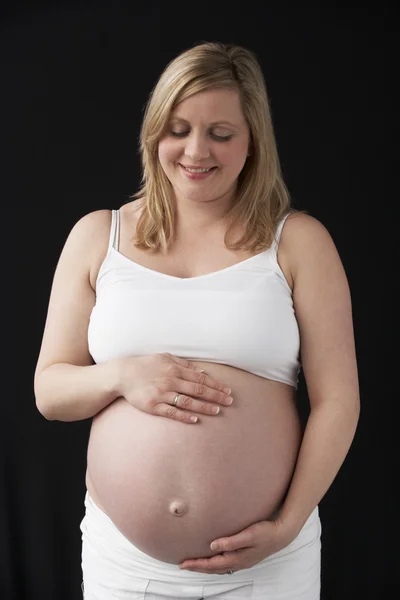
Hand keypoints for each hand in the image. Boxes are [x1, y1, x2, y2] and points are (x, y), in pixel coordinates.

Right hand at [115, 352, 232, 423]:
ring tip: (218, 411)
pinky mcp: (153, 405)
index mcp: (175, 368)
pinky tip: (195, 419)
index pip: (201, 378)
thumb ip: (184, 364)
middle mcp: (170, 380)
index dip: (216, 385)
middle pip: (198, 390)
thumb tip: (202, 372)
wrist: (123, 374)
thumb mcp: (165, 358)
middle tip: (230, 402)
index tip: (228, 391)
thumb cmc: (146, 365)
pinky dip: (184, 416)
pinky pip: (171, 412)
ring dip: (204, 407)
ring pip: (188, 401)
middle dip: (216, 396)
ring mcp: (162, 394)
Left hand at [179, 518, 292, 574]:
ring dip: (205, 566)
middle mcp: (237, 562)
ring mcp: (241, 561)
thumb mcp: (249, 535)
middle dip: (197, 567)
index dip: (196, 564)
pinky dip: (214, 564)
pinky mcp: (244, 557)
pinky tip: (212, 558)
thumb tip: (212, 545)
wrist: (281, 535)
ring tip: (193, 564)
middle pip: (213, 568)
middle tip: (182, 565)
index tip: (182, 564)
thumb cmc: (265, 532)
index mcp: (237, 558)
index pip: (211, 564)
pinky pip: (224, 564)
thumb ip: (231, 541)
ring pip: (218, 567)